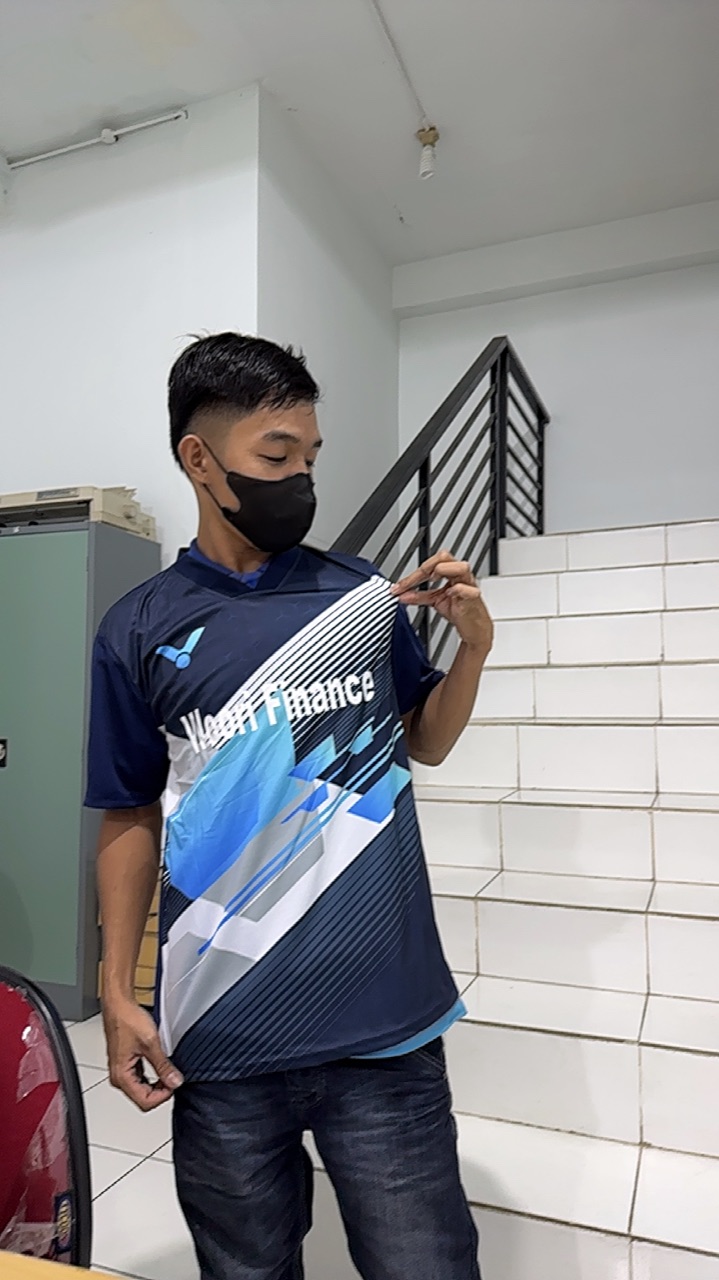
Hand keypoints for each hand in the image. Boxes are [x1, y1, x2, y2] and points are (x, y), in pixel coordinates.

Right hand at [103, 997, 182, 1111]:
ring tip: (168, 1070)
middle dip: (161, 1090)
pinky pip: (140, 1078)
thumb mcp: (151, 1043)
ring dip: (157, 1083)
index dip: (163, 1095)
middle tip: (173, 1077)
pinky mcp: (125, 1064)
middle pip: (143, 1098)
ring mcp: (121, 1071)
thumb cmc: (127, 1020)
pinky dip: (152, 1076)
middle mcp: (118, 1077)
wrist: (118, 1005)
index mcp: (121, 1076)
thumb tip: (175, 1081)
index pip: (145, 1102)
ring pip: (142, 1089)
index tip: (174, 1083)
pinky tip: (159, 1066)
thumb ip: (163, 1065)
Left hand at [392, 550, 493, 655]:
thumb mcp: (434, 600)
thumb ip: (418, 596)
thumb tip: (402, 595)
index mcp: (450, 572)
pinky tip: (448, 594)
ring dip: (443, 570)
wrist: (473, 627)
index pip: (431, 563)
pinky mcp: (472, 598)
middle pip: (445, 557)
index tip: (399, 587)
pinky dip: (457, 589)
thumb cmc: (459, 610)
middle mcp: (459, 575)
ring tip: (433, 580)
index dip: (412, 575)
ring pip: (461, 567)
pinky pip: (467, 588)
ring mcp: (467, 585)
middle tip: (415, 580)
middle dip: (426, 567)